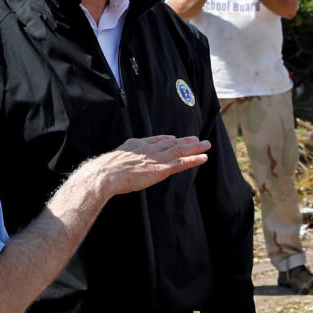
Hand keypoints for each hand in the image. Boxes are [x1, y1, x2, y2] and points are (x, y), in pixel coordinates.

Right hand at [91, 136, 209, 195]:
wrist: (106, 173)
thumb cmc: (106, 169)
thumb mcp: (115, 158)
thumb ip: (123, 156)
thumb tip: (122, 157)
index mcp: (138, 144)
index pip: (157, 140)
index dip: (168, 139)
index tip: (176, 138)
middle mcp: (150, 149)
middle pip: (172, 143)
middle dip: (186, 141)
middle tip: (197, 139)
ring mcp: (156, 159)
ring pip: (180, 151)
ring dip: (195, 148)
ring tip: (206, 145)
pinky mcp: (160, 170)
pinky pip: (180, 164)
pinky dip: (193, 160)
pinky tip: (203, 158)